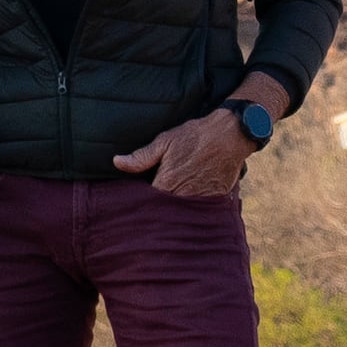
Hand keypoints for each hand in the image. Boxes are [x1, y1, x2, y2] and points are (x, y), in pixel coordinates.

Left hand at [115, 107, 251, 199]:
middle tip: (159, 199)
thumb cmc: (195, 136)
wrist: (229, 135)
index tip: (142, 197)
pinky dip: (196, 206)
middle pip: (166, 209)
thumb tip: (117, 162)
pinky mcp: (215, 199)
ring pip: (183, 212)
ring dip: (178, 208)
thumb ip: (141, 157)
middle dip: (160, 207)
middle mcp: (183, 195)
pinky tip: (193, 197)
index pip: (148, 202)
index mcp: (166, 183)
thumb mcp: (164, 142)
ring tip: (177, 197)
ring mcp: (201, 199)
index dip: (144, 200)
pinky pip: (201, 209)